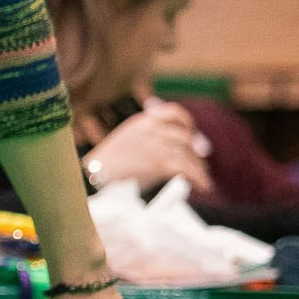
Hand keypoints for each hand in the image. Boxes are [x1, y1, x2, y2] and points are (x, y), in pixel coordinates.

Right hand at [86, 104, 210, 195]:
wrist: (96, 174)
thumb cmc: (108, 162)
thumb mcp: (126, 138)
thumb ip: (146, 134)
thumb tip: (168, 141)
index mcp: (143, 121)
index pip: (173, 112)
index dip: (187, 121)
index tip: (191, 132)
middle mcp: (153, 129)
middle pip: (186, 136)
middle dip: (196, 148)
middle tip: (201, 159)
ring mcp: (158, 145)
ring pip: (189, 154)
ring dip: (199, 167)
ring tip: (202, 178)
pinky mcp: (160, 163)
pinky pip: (188, 169)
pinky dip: (199, 178)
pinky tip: (203, 186)